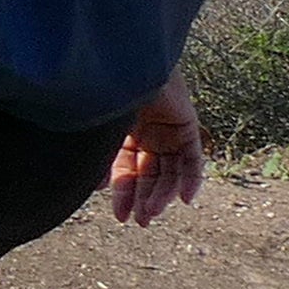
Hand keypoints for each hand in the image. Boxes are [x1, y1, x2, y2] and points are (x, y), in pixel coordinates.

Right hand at [106, 74, 207, 224]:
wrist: (126, 67)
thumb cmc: (106, 94)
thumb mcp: (101, 133)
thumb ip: (101, 159)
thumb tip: (95, 187)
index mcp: (126, 135)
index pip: (127, 170)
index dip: (124, 194)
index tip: (120, 216)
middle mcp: (149, 135)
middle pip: (150, 175)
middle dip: (145, 199)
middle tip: (141, 222)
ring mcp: (169, 131)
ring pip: (170, 172)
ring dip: (164, 194)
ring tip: (153, 213)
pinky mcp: (187, 127)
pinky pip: (193, 159)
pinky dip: (191, 180)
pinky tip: (185, 200)